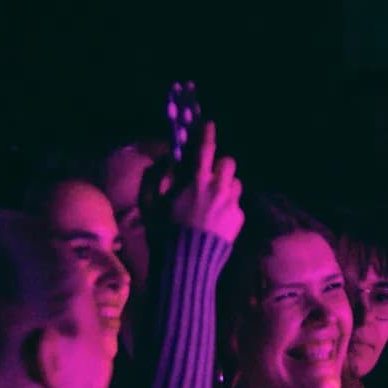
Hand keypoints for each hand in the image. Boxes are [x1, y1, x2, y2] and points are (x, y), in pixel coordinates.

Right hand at [142, 122, 244, 246]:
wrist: (185, 263)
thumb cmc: (163, 232)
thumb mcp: (149, 203)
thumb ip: (155, 176)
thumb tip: (166, 160)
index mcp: (196, 182)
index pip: (205, 149)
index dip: (207, 134)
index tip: (209, 124)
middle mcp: (218, 189)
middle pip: (228, 162)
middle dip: (219, 165)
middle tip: (208, 174)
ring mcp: (231, 204)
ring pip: (235, 182)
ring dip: (225, 185)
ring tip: (212, 199)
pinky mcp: (238, 219)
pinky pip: (236, 203)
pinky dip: (227, 205)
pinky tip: (214, 219)